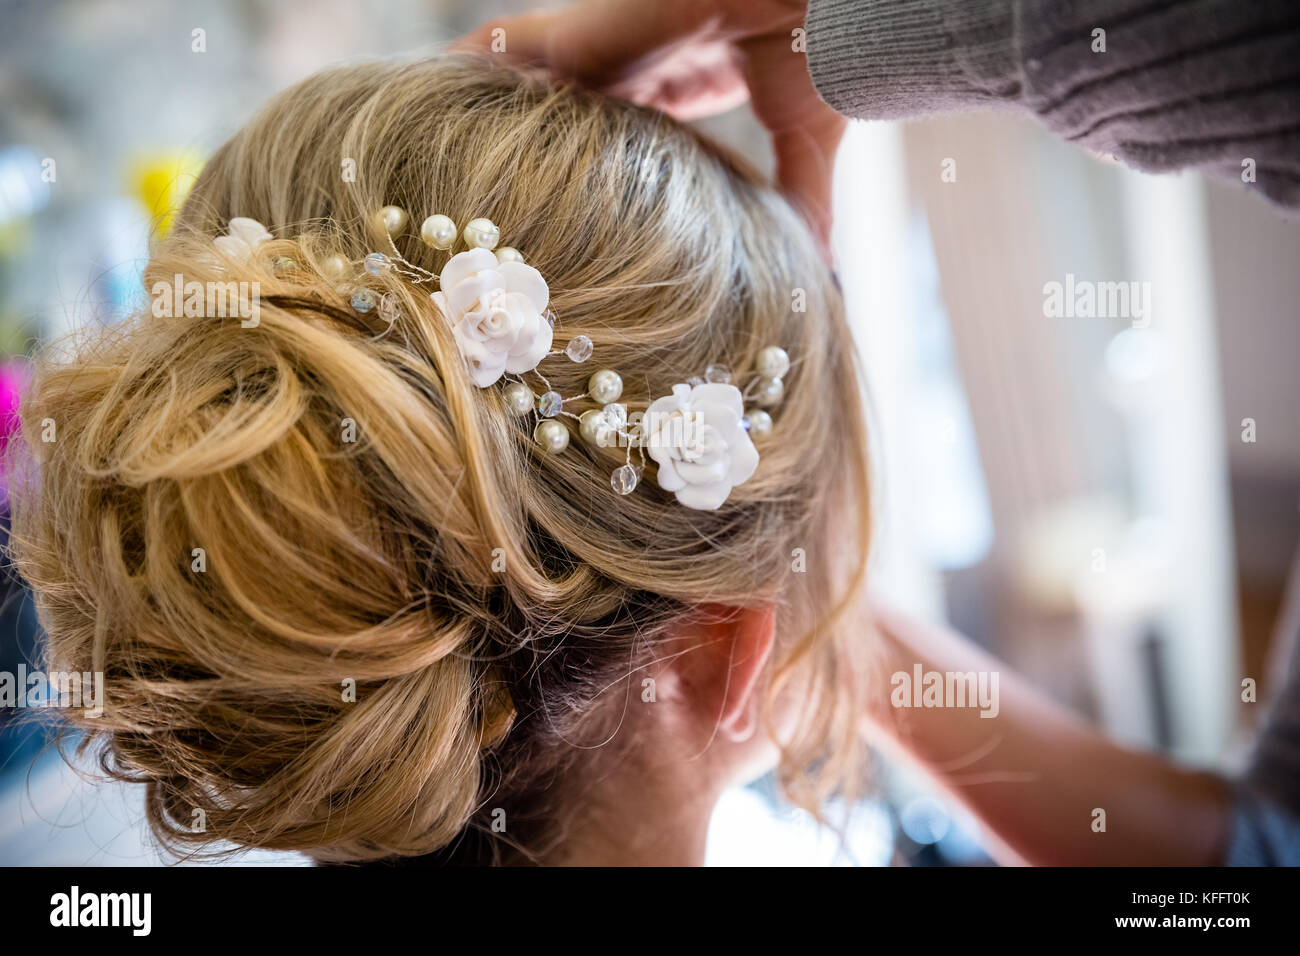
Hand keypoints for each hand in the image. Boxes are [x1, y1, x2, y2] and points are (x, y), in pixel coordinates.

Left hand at [454, 0, 844, 251]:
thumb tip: (818, 271)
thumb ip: (800, 205)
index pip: (627, 129)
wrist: (815, 3)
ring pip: (530, 80)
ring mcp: (604, 47)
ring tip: (441, 149)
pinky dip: (470, 68)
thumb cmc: (819, 59)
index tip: (572, 203)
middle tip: (490, 192)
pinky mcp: (583, 34)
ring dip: (492, 112)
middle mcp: (634, 64)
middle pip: (570, 108)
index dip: (600, 162)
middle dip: (534, 143)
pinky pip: (507, 48)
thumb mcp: (804, 145)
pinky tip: (432, 90)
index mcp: (682, 84)